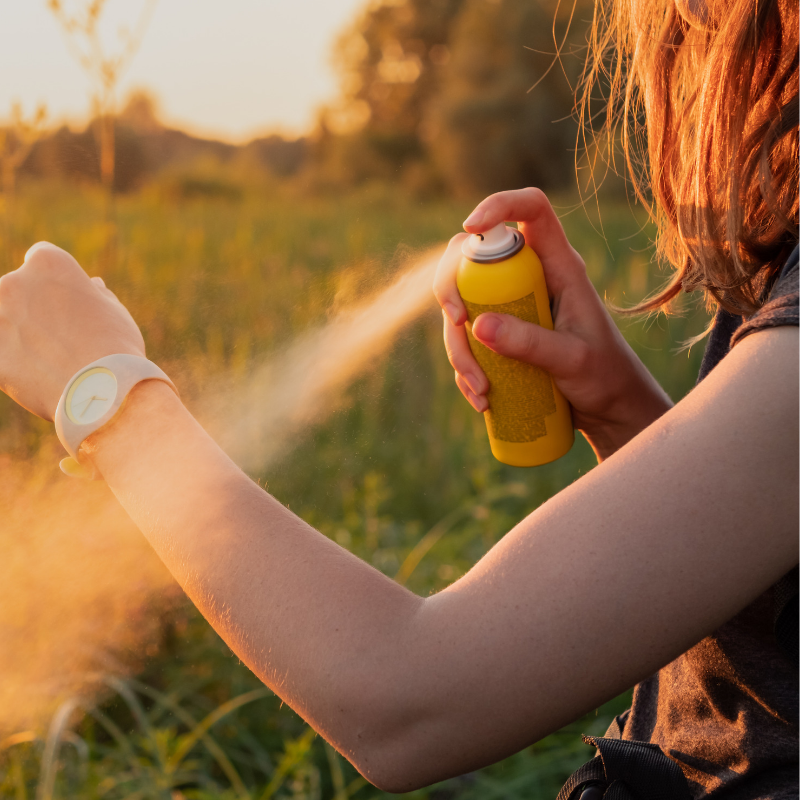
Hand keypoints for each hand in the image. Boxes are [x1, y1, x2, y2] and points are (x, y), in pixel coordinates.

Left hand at [0, 242, 144, 420]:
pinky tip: (38, 378)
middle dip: (33, 309)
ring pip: (4, 323)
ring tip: (50, 362)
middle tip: (63, 339)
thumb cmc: (117, 347)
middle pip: (16, 291)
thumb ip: (96, 296)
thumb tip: (93, 286)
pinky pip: (1, 357)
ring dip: (19, 336)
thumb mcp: (116, 313)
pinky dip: (14, 365)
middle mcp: (14, 283)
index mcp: (48, 264)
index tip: (70, 304)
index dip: (56, 283)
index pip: (40, 260)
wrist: (105, 390)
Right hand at [433, 188, 672, 460]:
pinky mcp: (499, 335)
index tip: (471, 229)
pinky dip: (465, 369)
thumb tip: (477, 325)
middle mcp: (529, 279)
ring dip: (458, 347)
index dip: (499, 205)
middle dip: (452, 288)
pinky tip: (481, 399)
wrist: (608, 410)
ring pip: (462, 306)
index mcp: (558, 266)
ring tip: (481, 390)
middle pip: (473, 257)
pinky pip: (466, 341)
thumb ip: (531, 342)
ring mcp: (510, 306)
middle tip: (456, 323)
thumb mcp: (572, 360)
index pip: (531, 210)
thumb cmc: (604, 377)